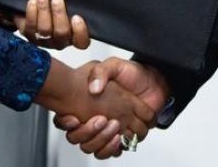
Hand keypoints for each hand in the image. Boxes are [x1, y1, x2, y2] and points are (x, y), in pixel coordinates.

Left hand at [11, 0, 90, 49]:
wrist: (37, 7)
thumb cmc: (58, 5)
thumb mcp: (71, 5)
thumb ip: (75, 4)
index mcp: (75, 36)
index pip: (82, 42)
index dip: (80, 32)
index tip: (76, 17)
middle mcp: (60, 41)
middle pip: (62, 33)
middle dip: (59, 14)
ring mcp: (44, 40)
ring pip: (44, 30)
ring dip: (43, 10)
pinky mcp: (30, 35)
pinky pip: (30, 27)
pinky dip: (31, 13)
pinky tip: (32, 2)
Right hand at [53, 58, 169, 157]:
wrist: (153, 82)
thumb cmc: (132, 74)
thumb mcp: (114, 66)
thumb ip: (101, 72)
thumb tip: (93, 89)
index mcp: (86, 102)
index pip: (64, 118)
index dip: (65, 122)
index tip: (74, 118)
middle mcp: (93, 118)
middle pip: (77, 138)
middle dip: (88, 132)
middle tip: (101, 120)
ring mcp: (107, 129)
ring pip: (93, 147)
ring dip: (102, 141)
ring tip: (115, 128)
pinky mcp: (122, 137)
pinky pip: (113, 151)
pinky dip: (115, 148)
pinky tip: (120, 137)